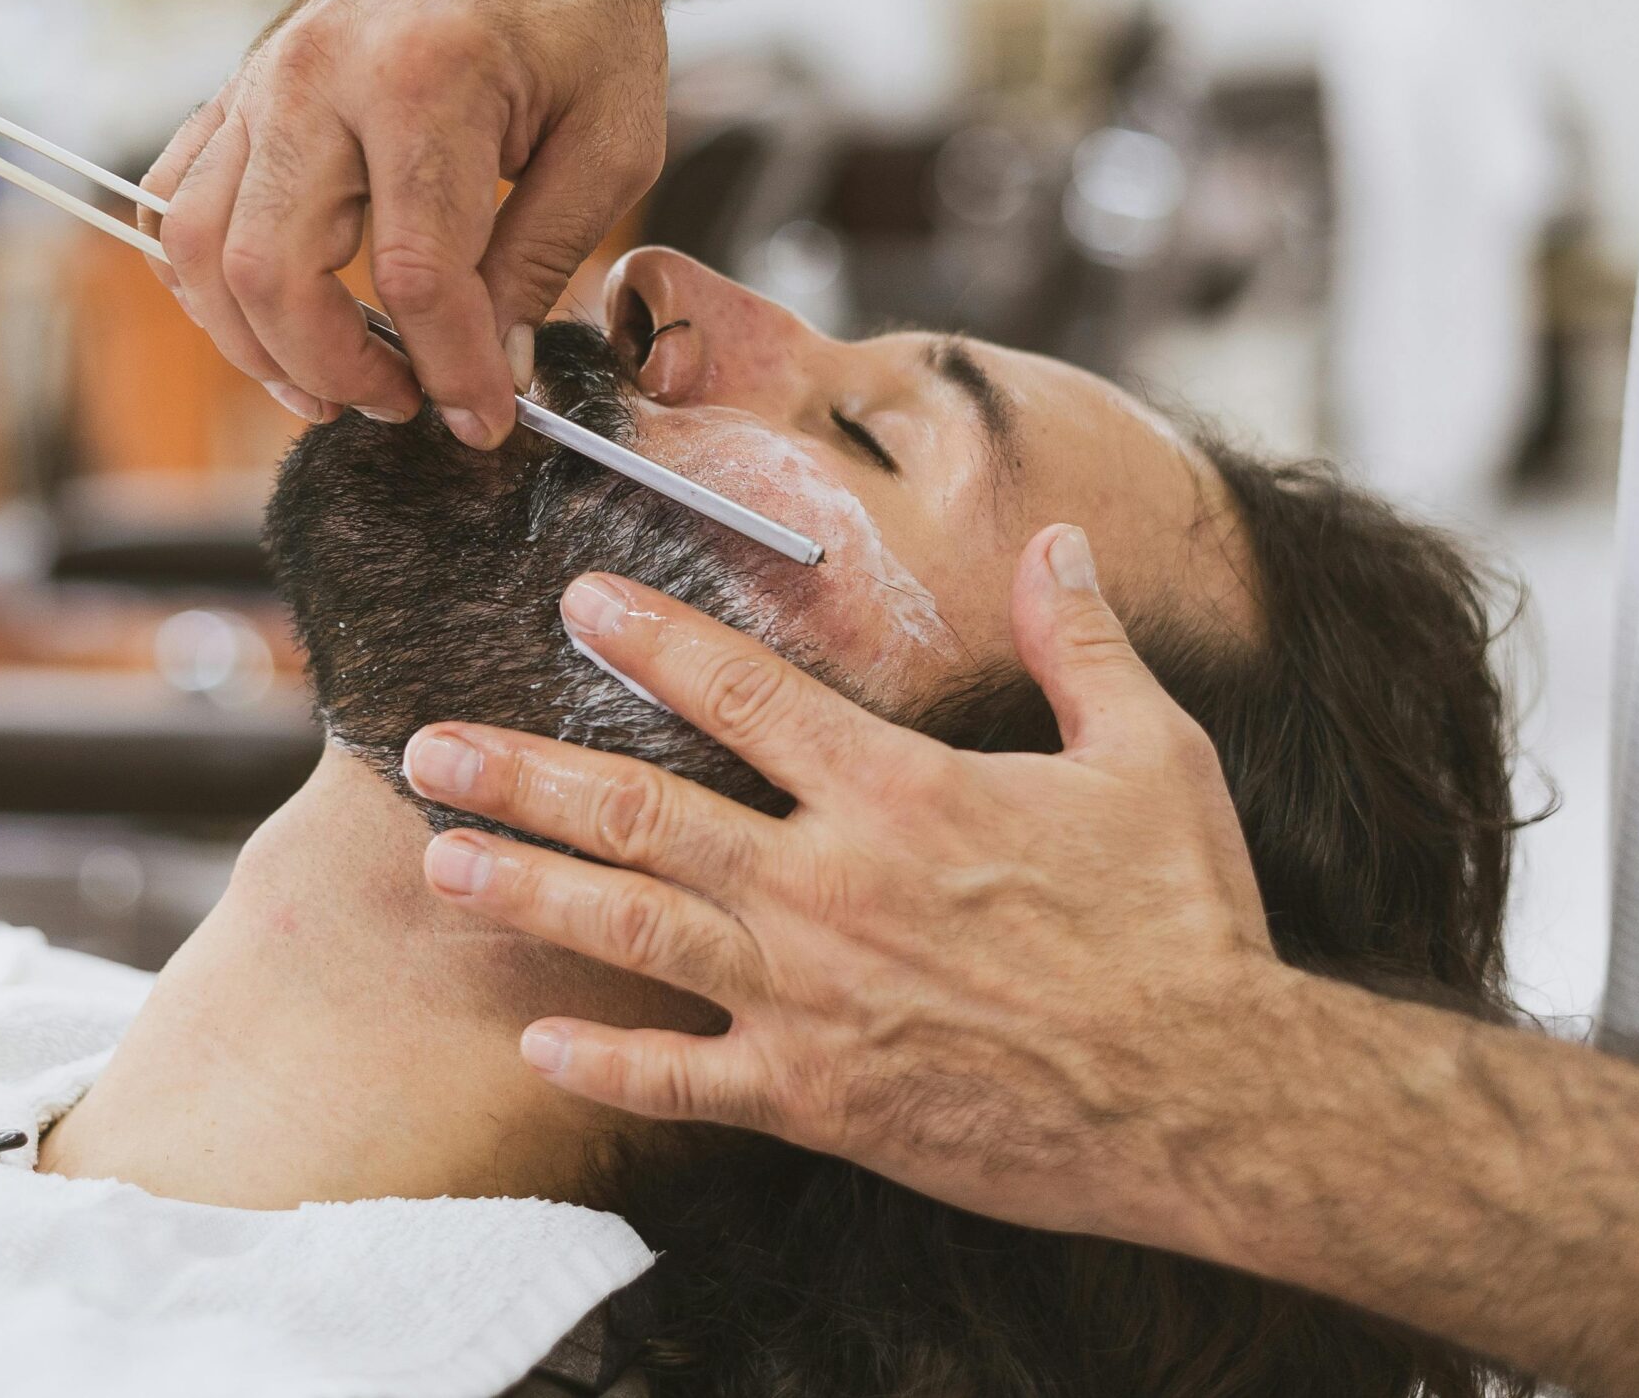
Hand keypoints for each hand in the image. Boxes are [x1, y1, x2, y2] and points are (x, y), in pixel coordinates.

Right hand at [141, 0, 670, 448]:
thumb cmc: (585, 8)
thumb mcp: (612, 140)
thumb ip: (544, 260)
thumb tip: (489, 371)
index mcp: (423, 80)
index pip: (416, 277)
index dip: (452, 372)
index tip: (487, 422)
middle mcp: (318, 76)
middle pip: (272, 271)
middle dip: (335, 372)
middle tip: (407, 408)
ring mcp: (262, 77)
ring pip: (197, 246)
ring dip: (253, 344)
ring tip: (333, 387)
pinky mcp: (241, 86)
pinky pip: (174, 201)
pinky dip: (202, 281)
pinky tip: (271, 319)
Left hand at [402, 523, 1285, 1247]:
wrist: (1208, 1097)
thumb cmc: (1184, 921)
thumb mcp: (1153, 754)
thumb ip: (1084, 642)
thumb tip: (1057, 539)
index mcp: (900, 791)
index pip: (743, 694)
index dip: (651, 639)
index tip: (576, 604)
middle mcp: (830, 886)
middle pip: (644, 811)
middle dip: (526, 772)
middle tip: (430, 746)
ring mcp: (812, 998)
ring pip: (634, 931)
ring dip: (528, 891)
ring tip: (440, 862)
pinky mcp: (820, 1099)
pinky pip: (685, 1078)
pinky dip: (606, 1059)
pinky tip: (534, 1035)